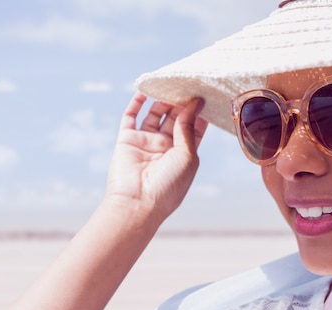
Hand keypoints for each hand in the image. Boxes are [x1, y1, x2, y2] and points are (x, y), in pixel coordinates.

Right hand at [105, 93, 207, 219]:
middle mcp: (165, 147)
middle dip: (181, 101)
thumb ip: (188, 128)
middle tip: (187, 83)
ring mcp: (146, 142)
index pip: (193, 127)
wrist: (137, 203)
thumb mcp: (187, 156)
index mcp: (184, 154)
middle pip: (175, 117)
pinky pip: (131, 117)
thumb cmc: (168, 187)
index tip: (204, 93)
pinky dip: (137, 103)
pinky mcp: (127, 140)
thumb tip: (194, 104)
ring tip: (169, 83)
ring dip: (162, 100)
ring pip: (155, 114)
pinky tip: (145, 90)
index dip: (198, 111)